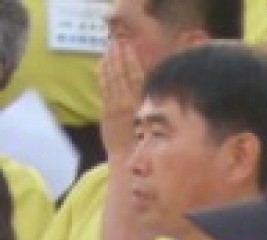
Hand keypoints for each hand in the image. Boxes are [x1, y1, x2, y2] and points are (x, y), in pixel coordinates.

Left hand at [98, 39, 144, 161]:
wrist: (130, 163)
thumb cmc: (147, 148)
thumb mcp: (157, 126)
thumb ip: (153, 107)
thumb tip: (155, 90)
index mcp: (141, 106)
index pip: (136, 77)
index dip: (131, 60)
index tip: (129, 46)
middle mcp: (127, 105)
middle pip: (122, 74)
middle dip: (119, 57)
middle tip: (117, 42)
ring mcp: (114, 108)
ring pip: (111, 80)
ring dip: (110, 62)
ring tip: (109, 48)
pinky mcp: (106, 113)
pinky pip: (104, 89)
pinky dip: (102, 76)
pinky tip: (101, 65)